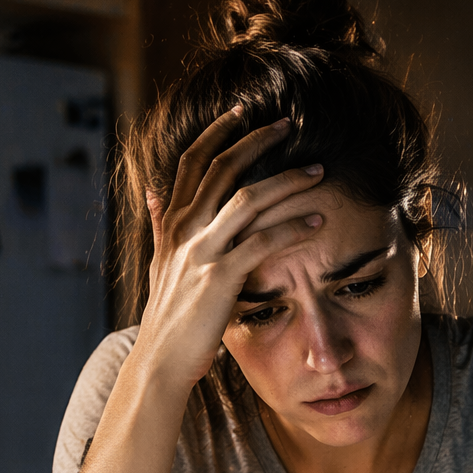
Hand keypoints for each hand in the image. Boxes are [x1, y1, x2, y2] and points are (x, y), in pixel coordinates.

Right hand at [135, 106, 326, 387]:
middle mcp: (184, 229)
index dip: (218, 131)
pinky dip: (294, 228)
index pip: (193, 160)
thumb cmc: (168, 317)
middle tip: (289, 124)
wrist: (161, 361)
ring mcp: (200, 251)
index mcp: (174, 223)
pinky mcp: (220, 277)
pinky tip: (319, 224)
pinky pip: (263, 242)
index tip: (244, 111)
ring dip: (287, 180)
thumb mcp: (159, 263)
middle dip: (258, 140)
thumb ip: (160, 224)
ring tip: (317, 171)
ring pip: (247, 198)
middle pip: (223, 166)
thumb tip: (153, 190)